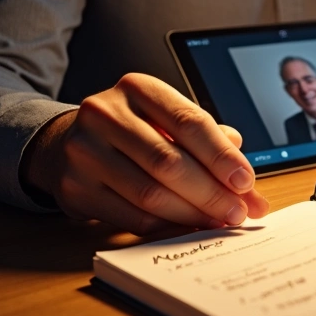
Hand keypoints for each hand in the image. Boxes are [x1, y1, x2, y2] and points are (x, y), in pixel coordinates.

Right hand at [23, 73, 269, 234]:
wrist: (66, 144)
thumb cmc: (135, 132)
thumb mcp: (169, 123)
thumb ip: (212, 146)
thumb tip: (249, 188)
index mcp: (138, 89)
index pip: (189, 122)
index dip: (221, 156)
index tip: (246, 182)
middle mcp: (105, 114)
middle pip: (169, 162)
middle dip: (211, 193)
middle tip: (238, 212)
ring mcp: (84, 151)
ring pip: (150, 194)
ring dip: (192, 214)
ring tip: (219, 222)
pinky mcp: (74, 188)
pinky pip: (131, 216)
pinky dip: (167, 226)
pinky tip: (189, 227)